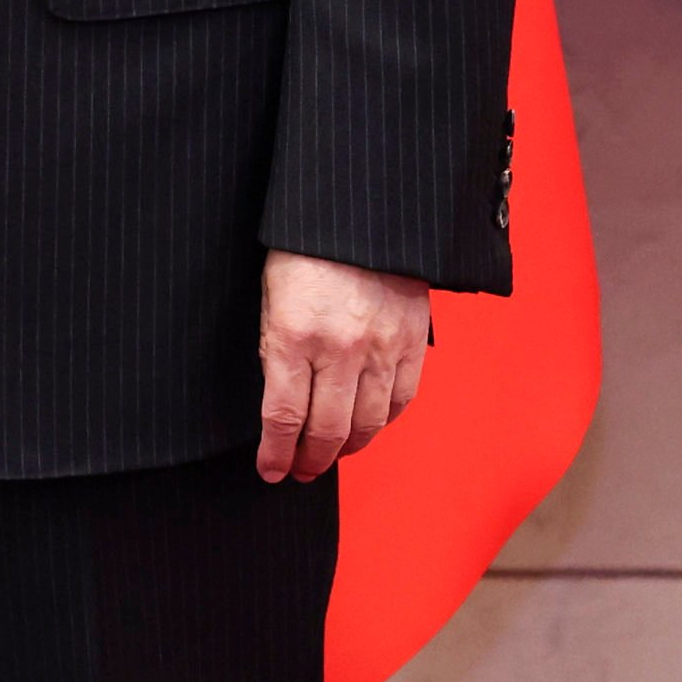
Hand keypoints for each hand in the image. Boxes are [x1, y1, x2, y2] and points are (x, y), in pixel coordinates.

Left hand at [257, 252, 429, 482]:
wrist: (361, 211)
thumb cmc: (305, 246)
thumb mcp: (270, 294)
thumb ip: (274, 347)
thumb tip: (280, 401)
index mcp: (293, 335)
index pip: (282, 416)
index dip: (275, 453)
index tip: (270, 470)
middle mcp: (339, 349)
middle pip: (326, 431)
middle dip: (310, 460)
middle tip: (300, 470)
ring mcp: (380, 348)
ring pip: (368, 424)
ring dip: (347, 448)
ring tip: (332, 454)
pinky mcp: (411, 342)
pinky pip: (401, 400)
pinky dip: (384, 422)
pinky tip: (368, 425)